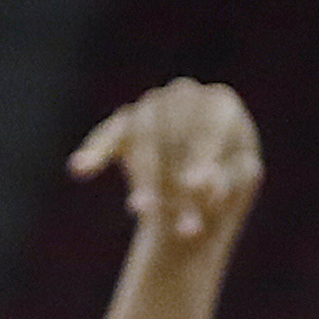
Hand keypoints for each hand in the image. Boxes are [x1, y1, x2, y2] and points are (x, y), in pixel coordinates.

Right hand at [71, 77, 261, 251]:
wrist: (201, 184)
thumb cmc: (227, 177)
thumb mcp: (238, 182)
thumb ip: (227, 180)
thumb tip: (203, 185)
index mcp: (220, 102)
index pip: (209, 125)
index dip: (201, 155)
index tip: (193, 187)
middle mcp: (183, 95)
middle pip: (173, 134)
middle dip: (173, 179)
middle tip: (181, 223)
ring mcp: (150, 106)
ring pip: (142, 140)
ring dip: (144, 180)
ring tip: (142, 213)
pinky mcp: (121, 124)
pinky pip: (107, 136)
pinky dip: (95, 151)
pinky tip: (79, 168)